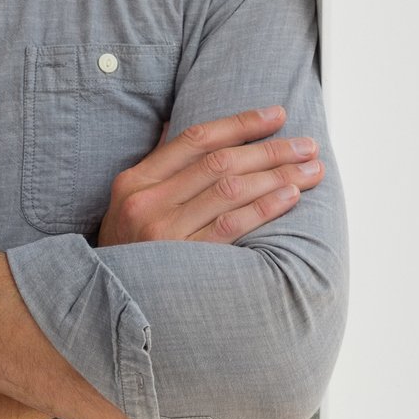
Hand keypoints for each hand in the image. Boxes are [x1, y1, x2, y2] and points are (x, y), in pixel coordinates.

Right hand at [97, 105, 325, 245]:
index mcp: (136, 180)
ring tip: (310, 170)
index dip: (241, 123)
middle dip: (271, 150)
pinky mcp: (183, 260)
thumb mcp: (129, 202)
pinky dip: (264, 207)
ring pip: (231, 190)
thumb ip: (159, 165)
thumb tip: (177, 121)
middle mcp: (148, 201)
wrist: (108, 304)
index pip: (197, 139)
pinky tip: (289, 197)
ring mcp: (164, 231)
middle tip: (307, 145)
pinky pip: (232, 225)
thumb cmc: (128, 249)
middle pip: (221, 162)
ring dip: (277, 176)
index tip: (277, 115)